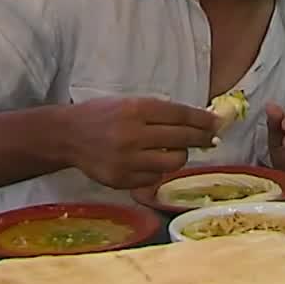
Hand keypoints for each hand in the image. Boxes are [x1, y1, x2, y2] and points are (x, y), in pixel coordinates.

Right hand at [65, 97, 219, 189]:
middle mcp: (132, 135)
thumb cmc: (103, 115)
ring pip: (173, 163)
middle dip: (202, 138)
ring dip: (180, 156)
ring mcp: (127, 160)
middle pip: (181, 139)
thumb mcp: (130, 103)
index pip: (179, 115)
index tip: (217, 123)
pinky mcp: (121, 180)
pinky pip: (155, 178)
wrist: (68, 136)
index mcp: (135, 110)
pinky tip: (152, 162)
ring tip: (175, 150)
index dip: (202, 120)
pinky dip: (159, 171)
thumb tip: (198, 121)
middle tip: (212, 139)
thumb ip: (160, 112)